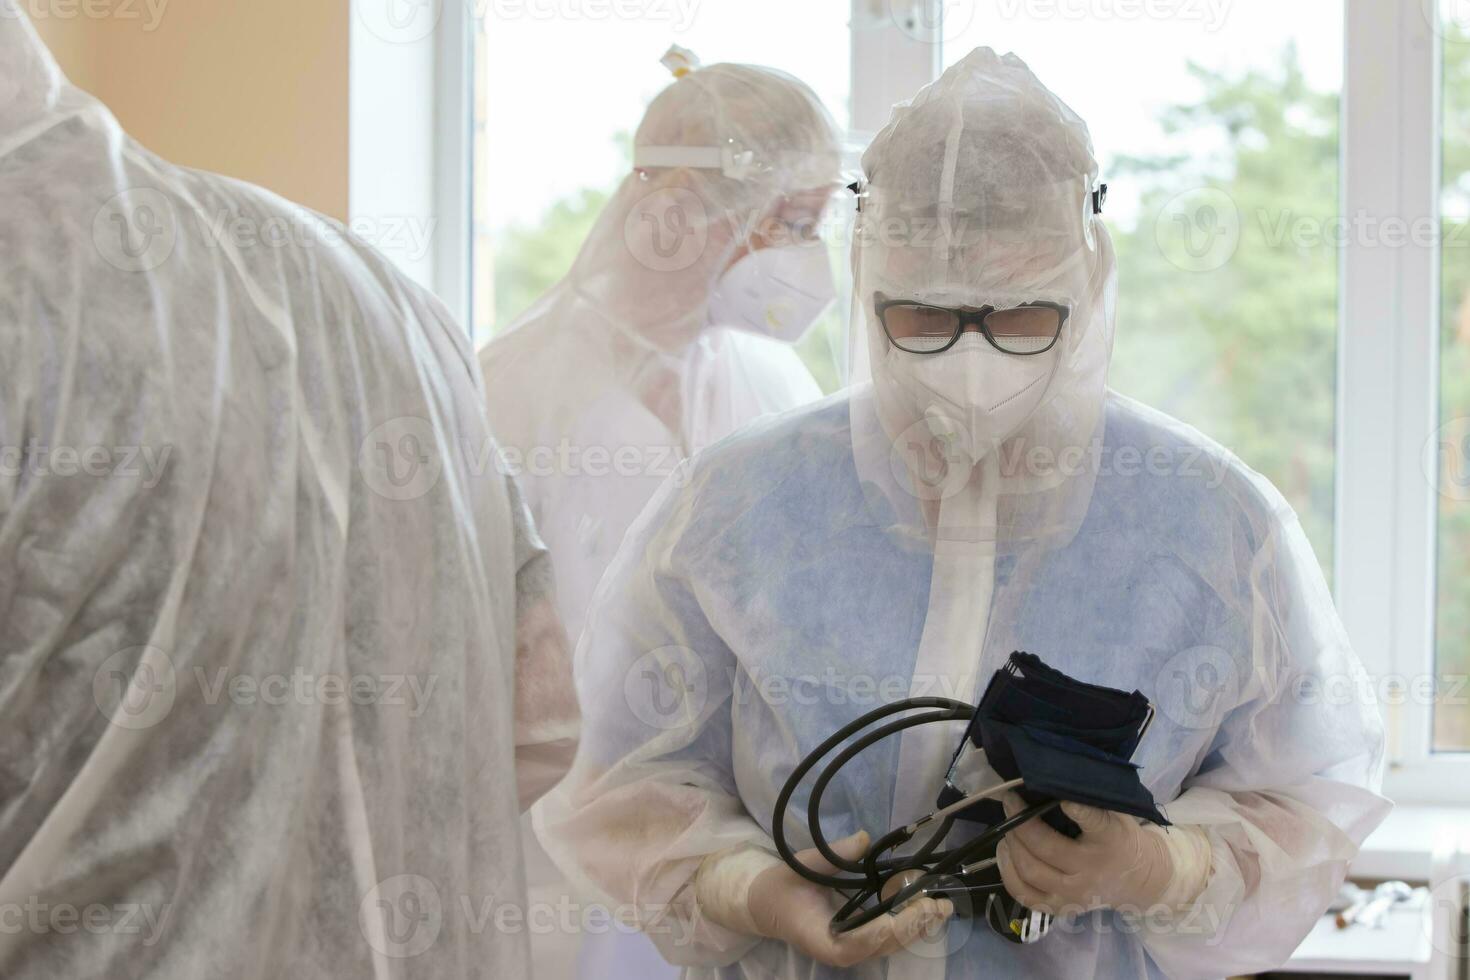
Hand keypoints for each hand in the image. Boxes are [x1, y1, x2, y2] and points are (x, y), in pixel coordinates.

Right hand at [747, 832, 953, 967]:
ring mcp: (853, 947)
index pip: (852, 946)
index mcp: (820, 938)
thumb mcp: (804, 865)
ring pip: (892, 944)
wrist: (769, 904)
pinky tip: (927, 904)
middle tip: (938, 903)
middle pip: (882, 947)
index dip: (878, 934)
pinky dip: (910, 921)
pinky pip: (890, 935)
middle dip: (912, 927)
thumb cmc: (784, 886)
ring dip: (918, 925)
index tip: (901, 915)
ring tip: (942, 904)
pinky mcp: (862, 939)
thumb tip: (864, 839)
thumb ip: (834, 856)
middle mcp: (841, 950)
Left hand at [995, 794, 1177, 916]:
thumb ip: (1091, 800)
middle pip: (1046, 848)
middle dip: (1020, 822)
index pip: (1095, 824)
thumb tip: (1052, 777)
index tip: (1062, 798)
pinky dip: (1007, 872)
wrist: (1140, 880)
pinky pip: (1025, 895)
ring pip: (1031, 871)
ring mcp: (1074, 894)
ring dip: (1012, 845)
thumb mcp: (1117, 814)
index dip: (1078, 810)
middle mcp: (1091, 869)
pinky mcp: (1061, 908)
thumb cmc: (1121, 837)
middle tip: (1009, 801)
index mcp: (1110, 840)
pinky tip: (1005, 852)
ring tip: (1006, 826)